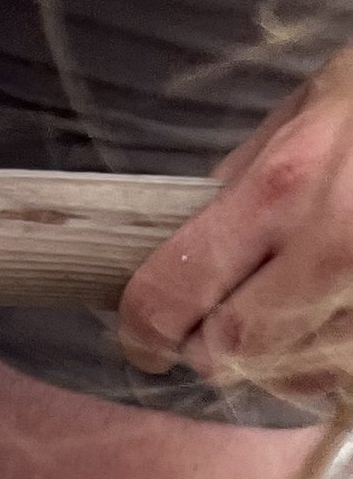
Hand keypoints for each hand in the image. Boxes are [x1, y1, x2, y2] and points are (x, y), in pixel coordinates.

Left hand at [122, 48, 352, 399]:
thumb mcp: (315, 102)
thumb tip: (188, 234)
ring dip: (285, 357)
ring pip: (296, 374)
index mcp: (288, 183)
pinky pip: (345, 376)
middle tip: (225, 320)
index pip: (171, 293)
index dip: (145, 327)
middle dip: (216, 343)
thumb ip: (247, 174)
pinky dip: (335, 360)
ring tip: (308, 305)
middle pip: (231, 350)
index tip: (146, 336)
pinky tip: (341, 316)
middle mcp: (337, 243)